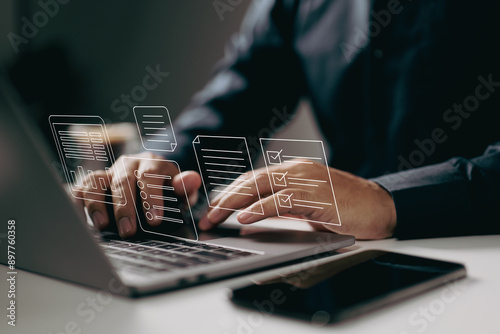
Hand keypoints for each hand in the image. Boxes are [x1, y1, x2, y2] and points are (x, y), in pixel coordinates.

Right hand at [75, 152, 201, 237]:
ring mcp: (109, 172)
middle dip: (125, 208)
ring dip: (97, 204)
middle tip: (129, 231)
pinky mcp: (94, 182)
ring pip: (97, 182)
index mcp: (152, 163)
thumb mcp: (180, 188)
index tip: (155, 221)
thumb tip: (192, 180)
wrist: (150, 176)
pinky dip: (77, 201)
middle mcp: (128, 164)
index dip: (152, 198)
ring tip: (102, 225)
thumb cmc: (165, 188)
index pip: (150, 176)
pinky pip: (81, 187)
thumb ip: (185, 186)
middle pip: (123, 182)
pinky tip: (79, 216)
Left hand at [199, 160, 395, 239]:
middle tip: (208, 215)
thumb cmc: (346, 207)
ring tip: (217, 217)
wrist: (381, 207)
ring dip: (235, 204)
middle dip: (226, 198)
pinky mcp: (317, 196)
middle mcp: (298, 170)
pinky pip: (282, 201)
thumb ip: (283, 205)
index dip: (230, 192)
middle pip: (252, 180)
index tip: (214, 206)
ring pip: (262, 187)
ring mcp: (308, 181)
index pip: (254, 178)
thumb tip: (254, 215)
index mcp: (294, 170)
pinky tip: (246, 218)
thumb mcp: (308, 203)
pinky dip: (261, 209)